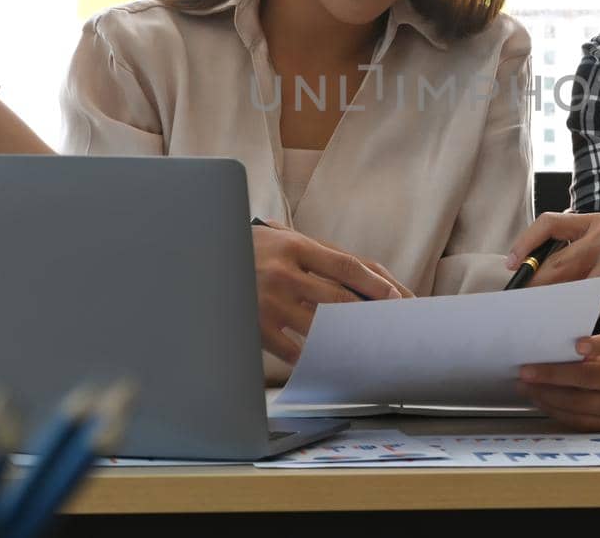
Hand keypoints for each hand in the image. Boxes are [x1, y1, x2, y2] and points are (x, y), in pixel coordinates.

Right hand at [252, 223, 406, 362]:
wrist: (202, 258)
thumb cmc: (254, 249)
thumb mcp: (285, 241)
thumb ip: (321, 257)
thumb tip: (371, 276)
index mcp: (296, 246)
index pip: (347, 266)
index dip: (376, 283)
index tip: (397, 298)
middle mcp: (284, 272)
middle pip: (338, 298)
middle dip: (368, 315)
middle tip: (390, 328)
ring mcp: (268, 300)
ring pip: (319, 326)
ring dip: (344, 338)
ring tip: (363, 346)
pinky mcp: (254, 326)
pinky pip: (291, 349)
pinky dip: (310, 355)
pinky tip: (321, 358)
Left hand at [505, 212, 599, 317]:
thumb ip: (596, 252)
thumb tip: (565, 283)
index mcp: (599, 222)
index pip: (550, 223)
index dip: (526, 243)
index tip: (511, 264)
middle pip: (560, 264)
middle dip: (545, 292)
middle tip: (538, 314)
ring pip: (588, 290)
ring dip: (593, 307)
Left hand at [518, 333, 599, 430]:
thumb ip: (582, 346)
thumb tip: (545, 349)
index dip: (597, 346)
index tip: (577, 346)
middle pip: (590, 377)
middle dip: (553, 374)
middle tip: (526, 372)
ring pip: (579, 402)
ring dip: (547, 394)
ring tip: (525, 387)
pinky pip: (577, 419)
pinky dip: (553, 409)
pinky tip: (539, 399)